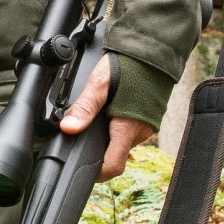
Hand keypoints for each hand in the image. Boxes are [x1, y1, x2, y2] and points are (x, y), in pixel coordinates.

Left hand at [57, 55, 155, 180]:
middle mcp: (140, 132)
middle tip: (84, 134)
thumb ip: (84, 107)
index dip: (97, 173)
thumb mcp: (100, 83)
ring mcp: (146, 125)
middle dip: (100, 149)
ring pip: (124, 140)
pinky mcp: (149, 116)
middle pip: (116, 153)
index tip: (83, 169)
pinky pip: (132, 128)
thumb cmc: (130, 64)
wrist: (155, 50)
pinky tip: (111, 109)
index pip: (113, 166)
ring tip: (97, 117)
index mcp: (127, 129)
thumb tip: (68, 128)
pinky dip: (120, 124)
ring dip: (110, 134)